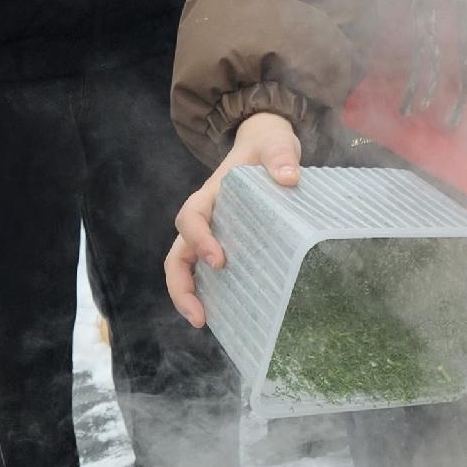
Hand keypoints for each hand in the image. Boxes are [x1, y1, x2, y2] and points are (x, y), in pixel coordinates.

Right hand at [165, 112, 300, 327]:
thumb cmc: (267, 146)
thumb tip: (288, 177)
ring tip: (202, 322)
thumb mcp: (275, 144)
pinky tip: (226, 317)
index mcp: (210, 195)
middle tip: (197, 314)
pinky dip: (211, 295)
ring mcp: (213, 234)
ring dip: (188, 295)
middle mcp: (205, 218)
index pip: (191, 218)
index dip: (199, 239)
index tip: (218, 260)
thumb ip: (280, 156)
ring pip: (186, 267)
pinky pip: (209, 274)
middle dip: (181, 284)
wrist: (266, 145)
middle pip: (178, 253)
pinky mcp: (228, 246)